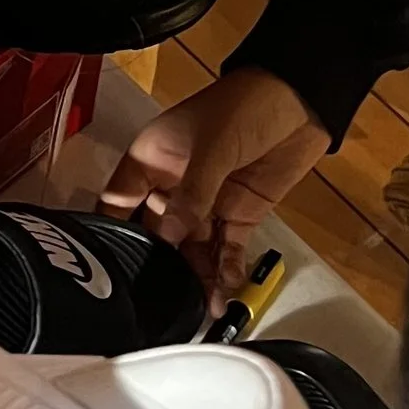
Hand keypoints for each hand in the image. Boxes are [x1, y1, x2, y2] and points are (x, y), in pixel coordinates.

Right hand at [101, 67, 328, 299]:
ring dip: (196, 275)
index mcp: (150, 161)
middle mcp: (171, 186)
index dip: (108, 231)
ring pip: (191, 248)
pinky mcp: (239, 214)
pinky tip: (226, 287)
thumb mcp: (212, 147)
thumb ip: (191, 195)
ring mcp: (206, 203)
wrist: (301, 102)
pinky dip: (226, 268)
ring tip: (202, 306)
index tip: (106, 268)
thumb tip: (168, 239)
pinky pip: (226, 247)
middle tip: (159, 302)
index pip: (117, 202)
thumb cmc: (243, 109)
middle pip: (155, 234)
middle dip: (158, 265)